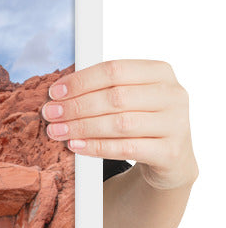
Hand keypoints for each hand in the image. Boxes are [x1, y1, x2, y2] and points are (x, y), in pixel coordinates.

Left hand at [41, 59, 197, 190]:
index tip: (55, 92)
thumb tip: (57, 95)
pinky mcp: (170, 152)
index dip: (81, 81)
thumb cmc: (141, 120)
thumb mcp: (129, 98)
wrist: (171, 157)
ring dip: (82, 127)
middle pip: (115, 97)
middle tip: (50, 114)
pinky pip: (126, 148)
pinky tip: (76, 146)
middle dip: (76, 106)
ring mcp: (176, 124)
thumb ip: (101, 90)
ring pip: (120, 123)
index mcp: (160, 72)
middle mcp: (173, 95)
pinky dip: (96, 147)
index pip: (115, 70)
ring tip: (57, 131)